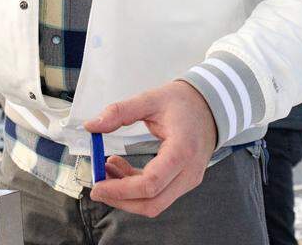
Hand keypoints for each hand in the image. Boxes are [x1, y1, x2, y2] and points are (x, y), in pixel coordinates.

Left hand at [83, 80, 216, 217]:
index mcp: (182, 150)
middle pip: (152, 202)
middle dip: (120, 199)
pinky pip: (159, 194)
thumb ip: (119, 112)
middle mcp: (189, 171)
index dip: (121, 190)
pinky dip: (136, 188)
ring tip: (106, 169)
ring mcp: (189, 179)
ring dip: (127, 194)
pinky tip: (120, 169)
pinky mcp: (184, 181)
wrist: (210, 106)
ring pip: (155, 203)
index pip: (151, 184)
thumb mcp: (149, 99)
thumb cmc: (182, 102)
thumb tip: (91, 126)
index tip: (97, 186)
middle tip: (97, 186)